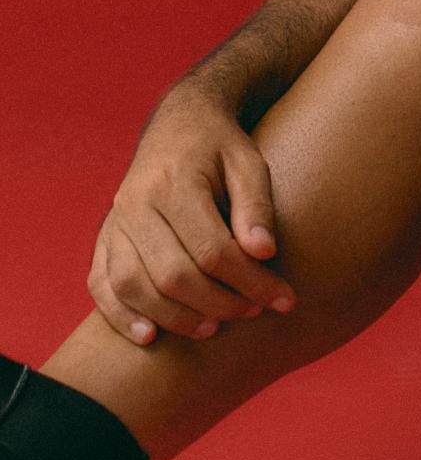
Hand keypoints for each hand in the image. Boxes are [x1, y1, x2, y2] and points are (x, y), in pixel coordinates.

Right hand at [90, 82, 296, 345]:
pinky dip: (120, 316)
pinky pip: (101, 285)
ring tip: (212, 328)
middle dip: (217, 303)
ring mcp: (114, 221)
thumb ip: (257, 205)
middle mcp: (136, 202)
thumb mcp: (250, 162)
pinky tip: (150, 336)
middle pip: (172, 274)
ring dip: (173, 316)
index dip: (250, 281)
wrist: (179, 123)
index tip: (282, 299)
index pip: (213, 250)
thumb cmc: (222, 146)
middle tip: (252, 312)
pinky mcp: (104, 237)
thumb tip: (264, 253)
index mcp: (175, 181)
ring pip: (132, 285)